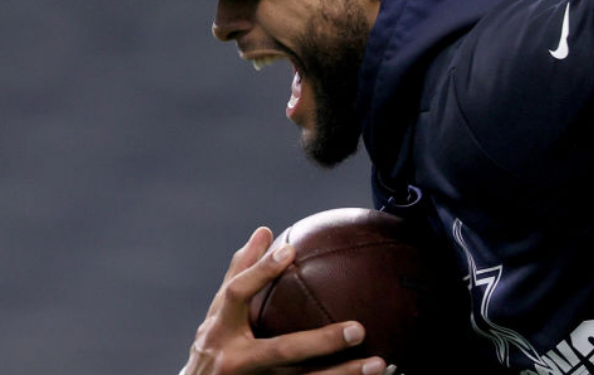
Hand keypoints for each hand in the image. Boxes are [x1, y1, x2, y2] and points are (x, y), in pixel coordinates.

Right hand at [180, 226, 392, 374]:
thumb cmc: (214, 346)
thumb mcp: (219, 314)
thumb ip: (241, 275)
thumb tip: (265, 232)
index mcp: (220, 330)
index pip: (237, 295)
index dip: (260, 272)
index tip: (290, 251)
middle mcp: (234, 361)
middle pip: (282, 351)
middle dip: (321, 342)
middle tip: (359, 329)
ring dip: (343, 374)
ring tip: (379, 363)